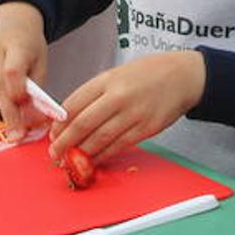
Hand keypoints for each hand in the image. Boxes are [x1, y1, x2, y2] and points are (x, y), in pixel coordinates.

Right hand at [0, 1, 49, 139]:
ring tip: (3, 81)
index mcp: (17, 45)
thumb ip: (35, 91)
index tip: (22, 122)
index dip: (15, 98)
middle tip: (16, 133)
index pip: (12, 73)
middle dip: (8, 114)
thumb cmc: (28, 45)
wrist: (11, 20)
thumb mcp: (40, 63)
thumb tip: (30, 120)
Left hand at [48, 51, 205, 162]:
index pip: (73, 104)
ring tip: (70, 161)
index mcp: (107, 80)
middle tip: (54, 153)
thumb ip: (96, 93)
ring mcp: (133, 113)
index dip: (59, 123)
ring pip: (100, 139)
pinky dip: (103, 155)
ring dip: (81, 153)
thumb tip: (70, 117)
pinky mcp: (146, 128)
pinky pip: (119, 146)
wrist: (183, 76)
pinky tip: (93, 160)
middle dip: (64, 143)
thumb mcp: (118, 74)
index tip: (52, 134)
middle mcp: (119, 96)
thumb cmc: (149, 74)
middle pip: (83, 124)